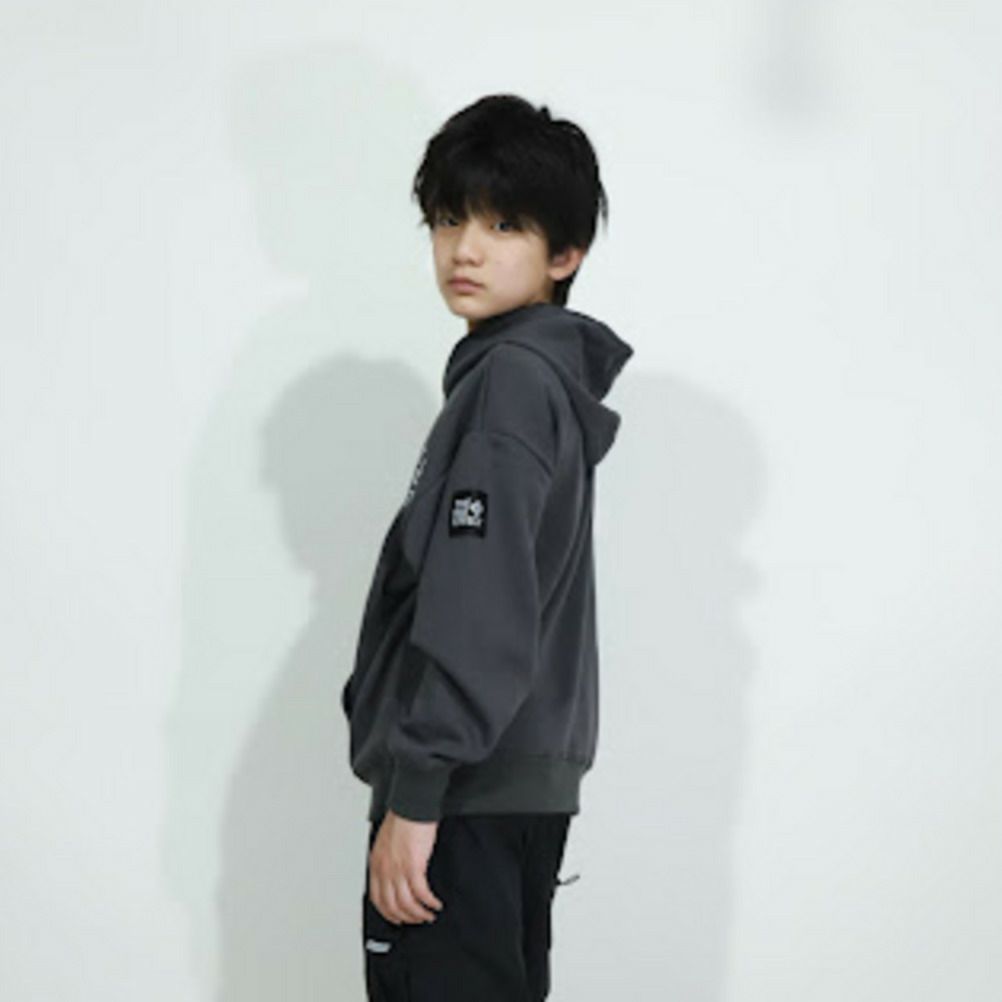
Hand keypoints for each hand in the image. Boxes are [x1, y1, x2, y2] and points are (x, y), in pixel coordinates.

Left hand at [368, 809, 445, 924]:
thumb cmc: (402, 817)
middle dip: (406, 917)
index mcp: (377, 863)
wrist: (411, 805)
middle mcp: (385, 870)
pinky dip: (429, 902)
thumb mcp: (386, 841)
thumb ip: (388, 859)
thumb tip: (395, 872)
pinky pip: (421, 893)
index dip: (388, 912)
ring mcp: (398, 870)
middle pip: (392, 905)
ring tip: (429, 915)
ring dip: (419, 913)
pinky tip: (435, 903)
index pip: (378, 898)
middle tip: (417, 920)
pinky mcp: (414, 866)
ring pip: (406, 904)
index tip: (397, 918)